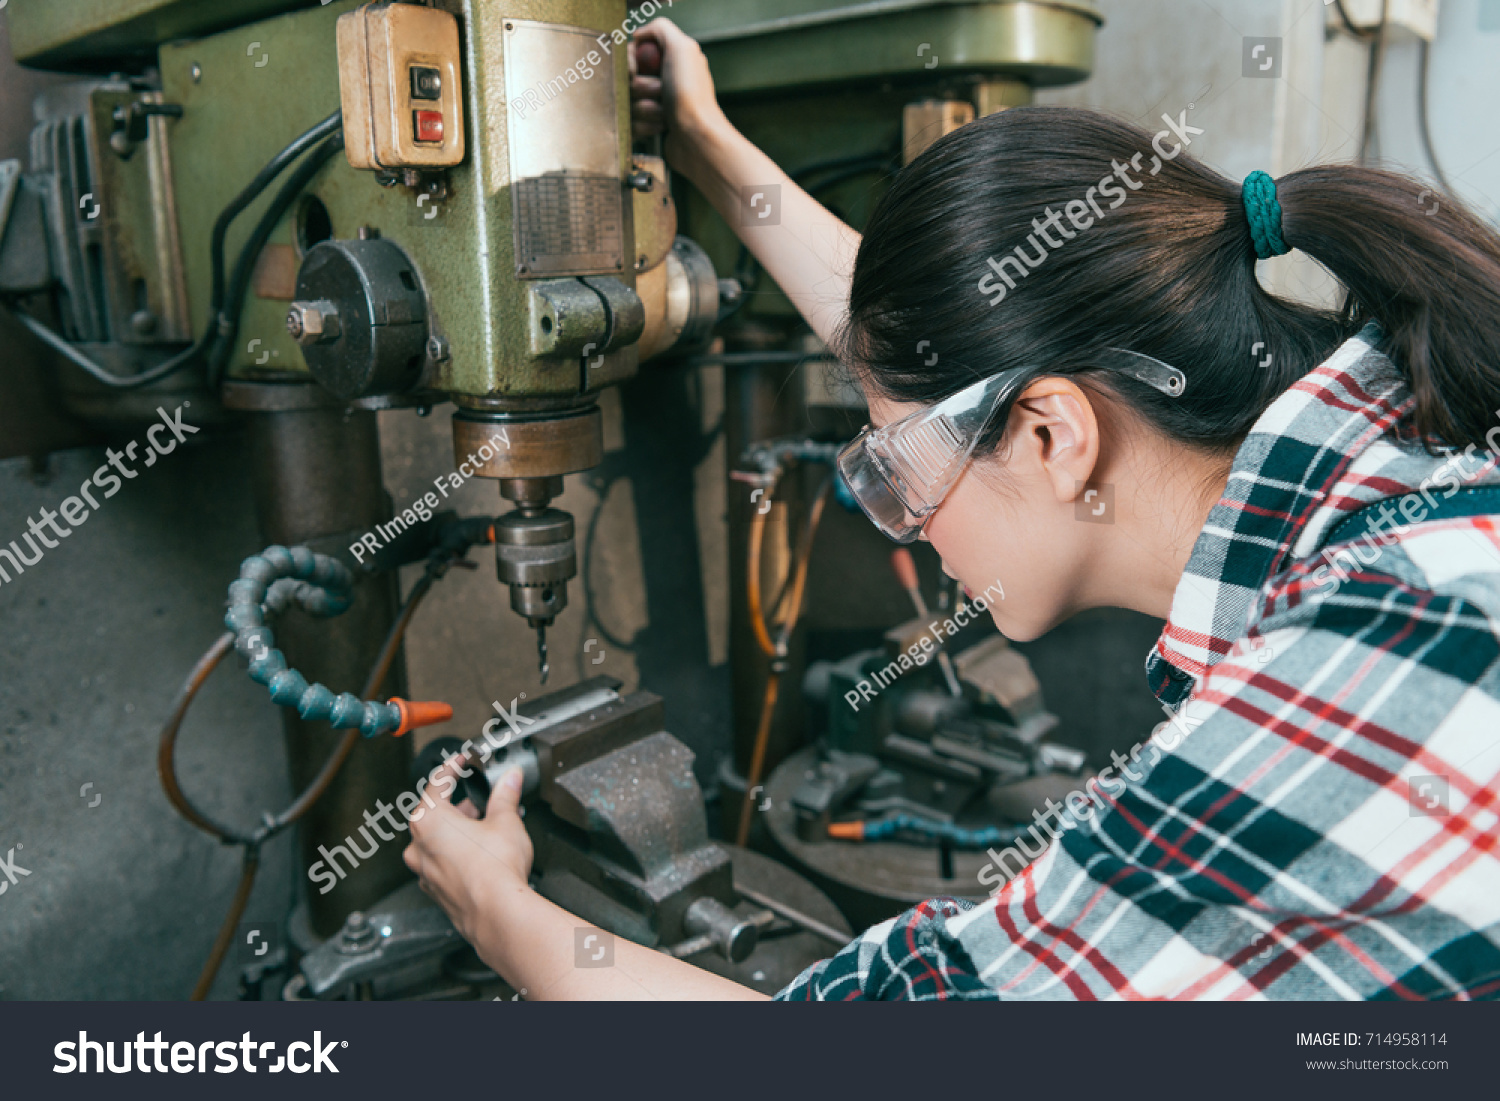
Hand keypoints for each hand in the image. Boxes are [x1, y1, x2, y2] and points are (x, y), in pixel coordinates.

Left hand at [403, 758, 531, 947]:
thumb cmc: (494, 870)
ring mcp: (425, 871)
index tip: (461, 761)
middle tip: (480, 797)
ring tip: (485, 827)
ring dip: (457, 829)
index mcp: (429, 820)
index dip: (453, 767)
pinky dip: (456, 853)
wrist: (497, 913)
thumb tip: (510, 779)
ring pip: (436, 840)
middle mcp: (419, 846)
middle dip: (459, 803)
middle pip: (434, 813)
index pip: (437, 783)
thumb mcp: (505, 820)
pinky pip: (442, 863)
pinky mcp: (436, 891)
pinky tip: (479, 854)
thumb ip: (505, 796)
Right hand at [629, 18, 725, 143]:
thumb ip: (660, 29)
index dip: (630, 62)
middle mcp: (663, 80)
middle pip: (628, 79)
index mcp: (670, 60)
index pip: (632, 54)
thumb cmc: (691, 96)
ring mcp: (656, 104)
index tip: (635, 69)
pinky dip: (644, 126)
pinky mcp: (649, 127)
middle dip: (640, 87)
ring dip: (644, 108)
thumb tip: (639, 35)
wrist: (697, 138)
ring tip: (664, 114)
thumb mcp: (681, 48)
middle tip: (660, 92)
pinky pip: (631, 123)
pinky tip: (662, 127)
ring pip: (628, 102)